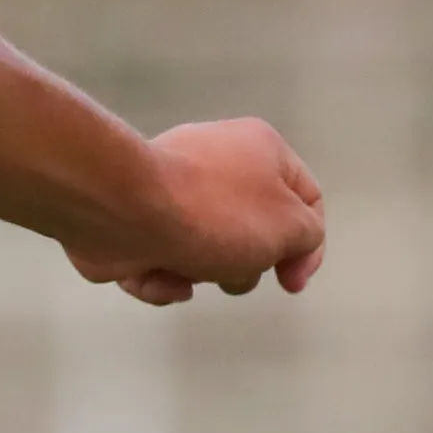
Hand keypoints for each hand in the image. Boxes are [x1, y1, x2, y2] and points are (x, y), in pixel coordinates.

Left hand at [63, 118, 326, 305]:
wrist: (123, 209)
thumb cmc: (217, 214)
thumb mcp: (289, 228)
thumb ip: (306, 236)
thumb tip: (286, 246)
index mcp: (260, 148)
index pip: (306, 197)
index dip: (309, 246)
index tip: (290, 284)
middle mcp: (216, 160)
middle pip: (251, 228)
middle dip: (244, 264)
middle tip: (233, 272)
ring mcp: (170, 188)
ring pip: (204, 249)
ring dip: (200, 272)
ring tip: (187, 268)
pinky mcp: (132, 217)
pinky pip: (161, 258)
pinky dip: (162, 276)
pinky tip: (157, 274)